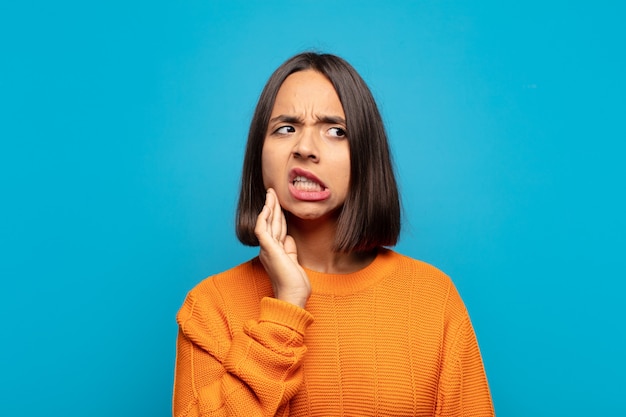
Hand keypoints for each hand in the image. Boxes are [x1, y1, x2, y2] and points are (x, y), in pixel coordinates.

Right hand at [254, 188, 310, 308]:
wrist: (293, 296)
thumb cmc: (295, 284)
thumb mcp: (293, 261)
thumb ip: (290, 249)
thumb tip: (289, 238)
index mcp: (274, 251)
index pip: (276, 228)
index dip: (277, 215)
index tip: (280, 203)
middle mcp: (268, 248)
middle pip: (270, 222)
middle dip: (272, 206)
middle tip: (272, 192)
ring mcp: (267, 249)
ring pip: (266, 223)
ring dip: (269, 207)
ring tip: (270, 193)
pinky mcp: (268, 250)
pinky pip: (262, 229)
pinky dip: (263, 217)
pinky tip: (267, 207)